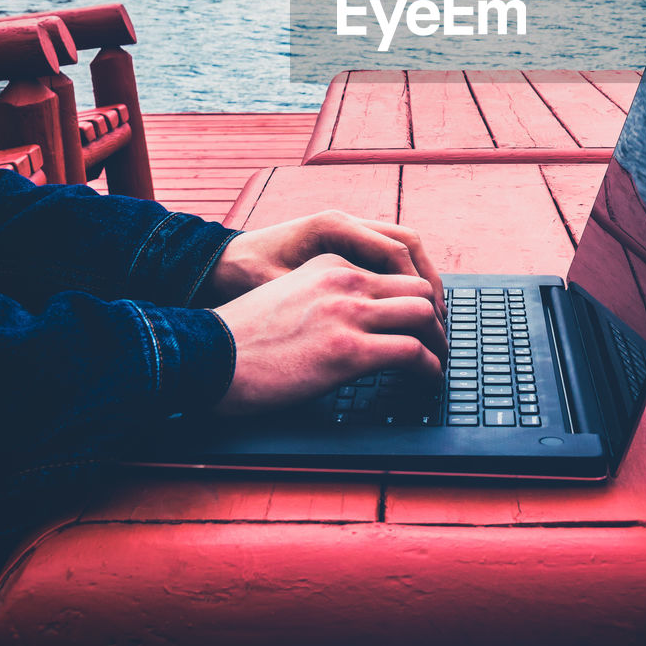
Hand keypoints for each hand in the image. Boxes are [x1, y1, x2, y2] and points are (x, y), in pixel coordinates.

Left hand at [210, 208, 445, 316]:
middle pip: (406, 242)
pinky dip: (403, 279)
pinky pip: (386, 256)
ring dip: (420, 278)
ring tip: (433, 317)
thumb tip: (361, 319)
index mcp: (333, 226)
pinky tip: (406, 309)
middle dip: (428, 280)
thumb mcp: (275, 287)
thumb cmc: (243, 274)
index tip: (430, 319)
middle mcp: (345, 222)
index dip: (417, 285)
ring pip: (401, 247)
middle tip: (440, 321)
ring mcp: (347, 232)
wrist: (221, 262)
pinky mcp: (345, 246)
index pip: (393, 250)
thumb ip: (316, 297)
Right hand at [213, 253, 447, 412]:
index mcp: (330, 264)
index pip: (391, 272)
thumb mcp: (286, 295)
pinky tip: (426, 381)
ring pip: (423, 316)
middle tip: (436, 343)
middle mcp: (345, 280)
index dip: (411, 300)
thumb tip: (348, 322)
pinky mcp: (349, 351)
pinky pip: (412, 353)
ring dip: (438, 343)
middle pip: (417, 289)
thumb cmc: (241, 337)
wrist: (207, 356)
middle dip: (434, 317)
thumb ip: (322, 297)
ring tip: (437, 363)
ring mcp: (348, 313)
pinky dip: (429, 369)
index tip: (417, 321)